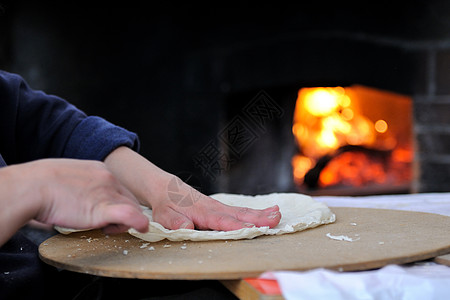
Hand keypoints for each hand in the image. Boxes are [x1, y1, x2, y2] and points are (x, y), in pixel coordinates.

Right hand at [29, 159, 148, 233]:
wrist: (32, 187)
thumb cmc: (40, 184)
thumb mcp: (67, 176)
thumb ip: (80, 185)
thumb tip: (78, 198)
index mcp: (99, 169)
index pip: (120, 188)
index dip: (117, 203)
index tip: (107, 213)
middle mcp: (108, 178)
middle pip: (129, 199)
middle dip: (123, 213)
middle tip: (106, 225)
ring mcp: (108, 193)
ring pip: (131, 209)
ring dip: (123, 222)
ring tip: (104, 228)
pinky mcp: (104, 209)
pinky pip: (130, 215)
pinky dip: (138, 222)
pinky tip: (141, 228)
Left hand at [104, 147, 281, 230]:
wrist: (167, 189)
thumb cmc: (167, 205)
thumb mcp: (165, 216)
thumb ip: (176, 223)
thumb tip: (187, 229)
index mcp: (201, 212)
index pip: (221, 221)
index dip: (237, 225)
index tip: (254, 228)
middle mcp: (214, 208)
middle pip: (238, 214)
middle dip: (258, 218)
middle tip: (276, 219)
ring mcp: (219, 206)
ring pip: (242, 211)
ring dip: (261, 213)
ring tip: (278, 214)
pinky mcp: (221, 207)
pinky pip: (240, 209)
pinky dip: (255, 211)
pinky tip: (268, 210)